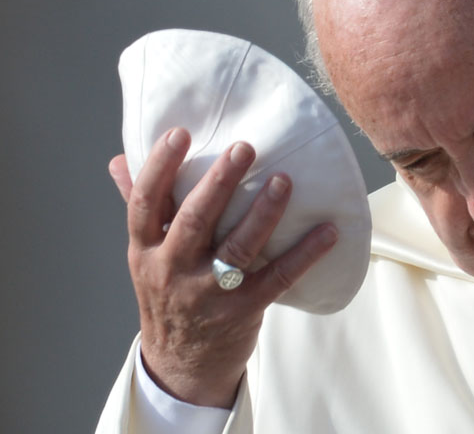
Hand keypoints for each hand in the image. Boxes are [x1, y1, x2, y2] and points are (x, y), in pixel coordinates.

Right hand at [109, 127, 336, 406]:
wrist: (181, 364)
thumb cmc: (168, 294)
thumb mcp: (145, 255)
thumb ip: (141, 207)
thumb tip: (120, 158)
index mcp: (145, 250)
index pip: (145, 204)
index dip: (159, 167)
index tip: (178, 133)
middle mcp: (172, 270)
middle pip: (194, 220)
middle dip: (218, 183)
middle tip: (244, 148)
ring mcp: (207, 293)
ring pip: (236, 248)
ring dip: (263, 212)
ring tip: (283, 181)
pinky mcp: (242, 310)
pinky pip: (277, 277)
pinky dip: (305, 254)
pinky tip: (328, 232)